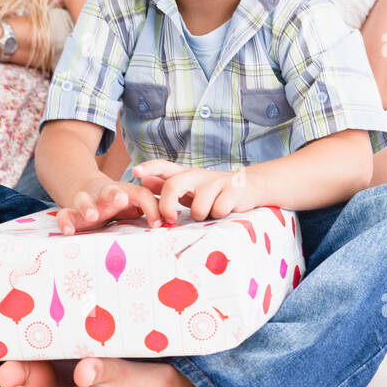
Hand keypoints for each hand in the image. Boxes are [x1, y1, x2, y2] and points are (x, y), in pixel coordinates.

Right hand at [56, 176, 162, 235]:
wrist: (87, 190)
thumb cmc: (117, 202)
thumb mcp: (133, 205)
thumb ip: (149, 211)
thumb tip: (170, 223)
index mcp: (124, 192)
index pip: (141, 195)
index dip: (151, 207)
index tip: (158, 224)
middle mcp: (104, 194)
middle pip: (110, 190)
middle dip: (114, 195)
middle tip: (120, 199)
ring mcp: (85, 201)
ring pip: (84, 200)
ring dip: (88, 206)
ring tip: (92, 215)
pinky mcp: (70, 211)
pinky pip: (64, 215)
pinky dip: (65, 221)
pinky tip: (68, 231)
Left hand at [133, 159, 255, 223]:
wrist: (251, 186)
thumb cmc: (214, 191)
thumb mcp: (190, 188)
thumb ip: (168, 185)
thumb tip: (144, 182)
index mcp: (186, 174)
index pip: (164, 166)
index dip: (149, 168)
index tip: (136, 172)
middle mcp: (198, 175)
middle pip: (173, 186)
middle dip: (167, 207)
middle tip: (171, 220)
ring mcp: (216, 181)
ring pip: (198, 208)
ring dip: (203, 216)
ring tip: (211, 212)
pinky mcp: (233, 190)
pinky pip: (218, 211)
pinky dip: (220, 216)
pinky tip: (226, 210)